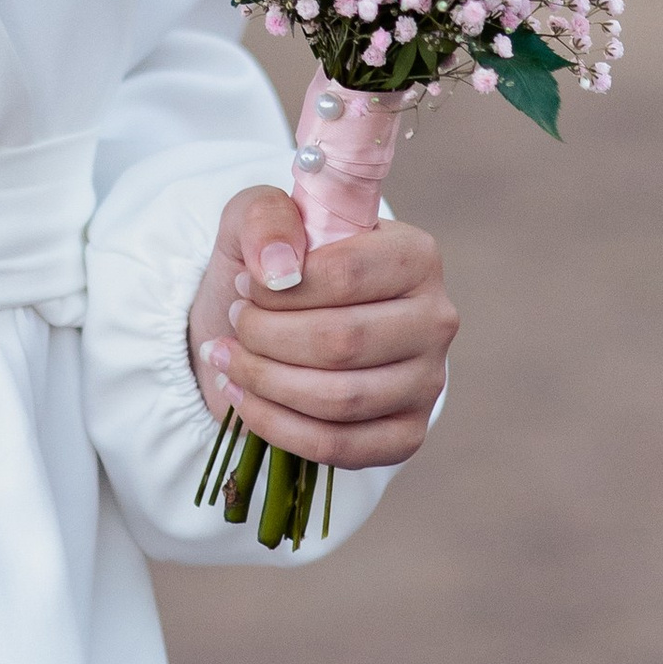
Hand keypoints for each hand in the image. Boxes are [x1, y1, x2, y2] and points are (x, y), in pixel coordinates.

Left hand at [188, 186, 455, 468]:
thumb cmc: (279, 263)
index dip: (282, 288)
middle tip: (232, 323)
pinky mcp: (407, 435)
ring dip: (266, 382)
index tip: (242, 285)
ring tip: (227, 359)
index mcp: (415, 255)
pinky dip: (278, 426)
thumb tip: (279, 268)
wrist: (281, 322)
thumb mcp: (262, 217)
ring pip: (340, 399)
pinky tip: (243, 400)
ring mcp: (427, 383)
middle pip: (342, 341)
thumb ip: (267, 218)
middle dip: (267, 337)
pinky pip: (340, 447)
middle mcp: (435, 319)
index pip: (347, 275)